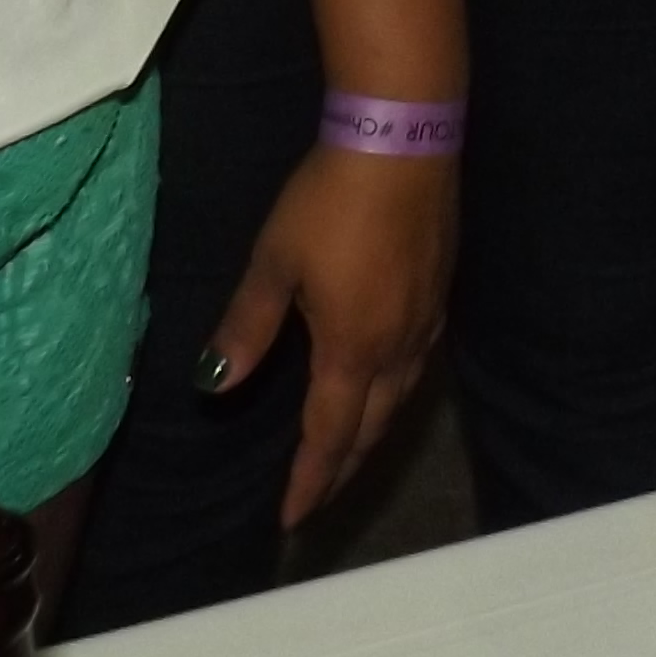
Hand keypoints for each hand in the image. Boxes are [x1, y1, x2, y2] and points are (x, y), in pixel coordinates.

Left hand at [202, 143, 457, 524]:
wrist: (403, 137)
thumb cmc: (330, 200)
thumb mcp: (275, 262)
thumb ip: (247, 327)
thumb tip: (214, 385)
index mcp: (353, 349)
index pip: (330, 433)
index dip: (310, 479)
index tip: (291, 519)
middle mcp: (398, 346)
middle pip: (372, 426)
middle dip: (343, 467)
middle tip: (318, 498)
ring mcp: (426, 317)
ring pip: (401, 398)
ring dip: (372, 433)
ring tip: (350, 450)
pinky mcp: (441, 288)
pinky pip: (418, 364)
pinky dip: (395, 393)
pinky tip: (387, 379)